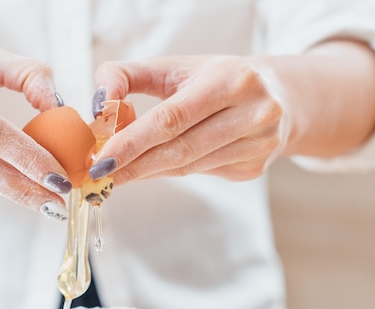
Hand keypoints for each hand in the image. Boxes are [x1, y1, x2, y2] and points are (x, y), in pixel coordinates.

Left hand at [89, 55, 288, 183]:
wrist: (276, 95)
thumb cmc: (211, 78)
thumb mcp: (172, 67)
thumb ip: (125, 76)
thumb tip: (98, 107)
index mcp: (231, 79)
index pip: (172, 118)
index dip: (133, 142)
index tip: (101, 159)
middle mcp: (254, 112)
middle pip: (181, 149)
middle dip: (134, 165)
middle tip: (101, 175)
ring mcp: (259, 144)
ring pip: (189, 166)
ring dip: (148, 172)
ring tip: (120, 172)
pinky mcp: (255, 166)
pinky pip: (201, 173)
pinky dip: (171, 171)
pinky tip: (155, 166)